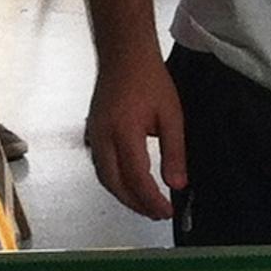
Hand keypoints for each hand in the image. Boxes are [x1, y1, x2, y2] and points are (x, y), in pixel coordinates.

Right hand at [84, 49, 186, 220]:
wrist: (124, 56)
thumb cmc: (150, 81)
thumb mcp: (172, 116)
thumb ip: (174, 152)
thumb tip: (177, 185)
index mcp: (124, 132)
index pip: (136, 177)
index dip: (151, 200)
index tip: (167, 212)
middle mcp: (103, 138)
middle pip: (116, 184)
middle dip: (136, 204)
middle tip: (158, 214)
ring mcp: (94, 136)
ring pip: (105, 178)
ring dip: (124, 196)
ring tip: (146, 205)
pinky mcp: (92, 134)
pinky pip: (101, 167)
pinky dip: (115, 183)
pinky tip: (130, 186)